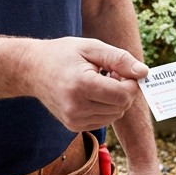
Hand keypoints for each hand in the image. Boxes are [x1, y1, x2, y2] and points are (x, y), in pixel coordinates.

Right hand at [27, 37, 147, 130]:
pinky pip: (103, 120)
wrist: (31, 70)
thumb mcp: (91, 48)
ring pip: (115, 115)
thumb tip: (144, 72)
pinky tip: (93, 93)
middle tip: (109, 72)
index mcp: (81, 86)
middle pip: (121, 106)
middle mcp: (77, 108)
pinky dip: (105, 107)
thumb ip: (119, 59)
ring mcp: (74, 120)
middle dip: (123, 89)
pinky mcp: (73, 126)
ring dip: (115, 99)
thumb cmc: (62, 54)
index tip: (119, 69)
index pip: (123, 95)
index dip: (130, 82)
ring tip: (100, 81)